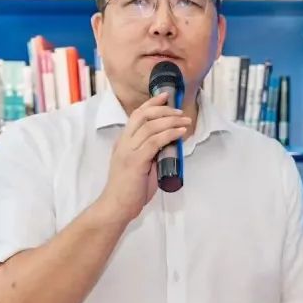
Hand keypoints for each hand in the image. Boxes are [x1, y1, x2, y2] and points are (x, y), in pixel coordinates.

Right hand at [99, 92, 190, 221]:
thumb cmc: (130, 190)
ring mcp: (128, 151)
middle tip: (180, 112)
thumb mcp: (141, 166)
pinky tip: (180, 133)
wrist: (116, 207)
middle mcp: (124, 142)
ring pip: (151, 126)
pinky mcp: (135, 161)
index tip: (165, 96)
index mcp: (123, 142)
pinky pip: (155, 141)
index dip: (151, 103)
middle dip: (164, 110)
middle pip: (143, 115)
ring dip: (171, 121)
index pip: (136, 115)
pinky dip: (170, 134)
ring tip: (185, 121)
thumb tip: (170, 144)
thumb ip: (152, 153)